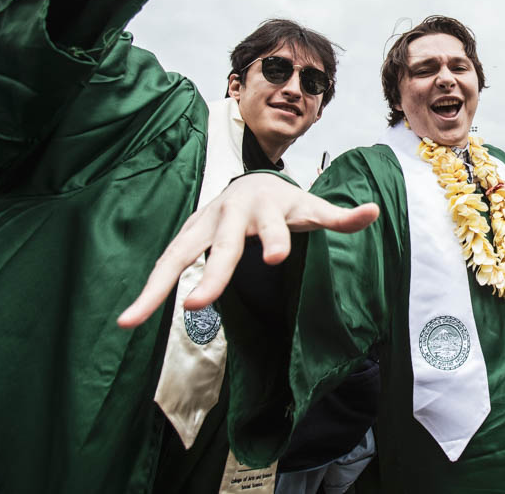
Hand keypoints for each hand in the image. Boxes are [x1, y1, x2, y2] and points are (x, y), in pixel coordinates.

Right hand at [117, 173, 378, 327]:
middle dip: (212, 274)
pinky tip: (129, 319)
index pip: (272, 226)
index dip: (275, 240)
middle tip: (199, 305)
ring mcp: (203, 226)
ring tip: (132, 319)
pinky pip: (164, 266)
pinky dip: (147, 291)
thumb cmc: (285, 203)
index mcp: (266, 208)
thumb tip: (375, 211)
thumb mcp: (313, 208)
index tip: (276, 258)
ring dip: (155, 287)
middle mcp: (230, 215)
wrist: (252, 184)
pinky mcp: (185, 238)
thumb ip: (340, 216)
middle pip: (222, 247)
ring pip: (177, 255)